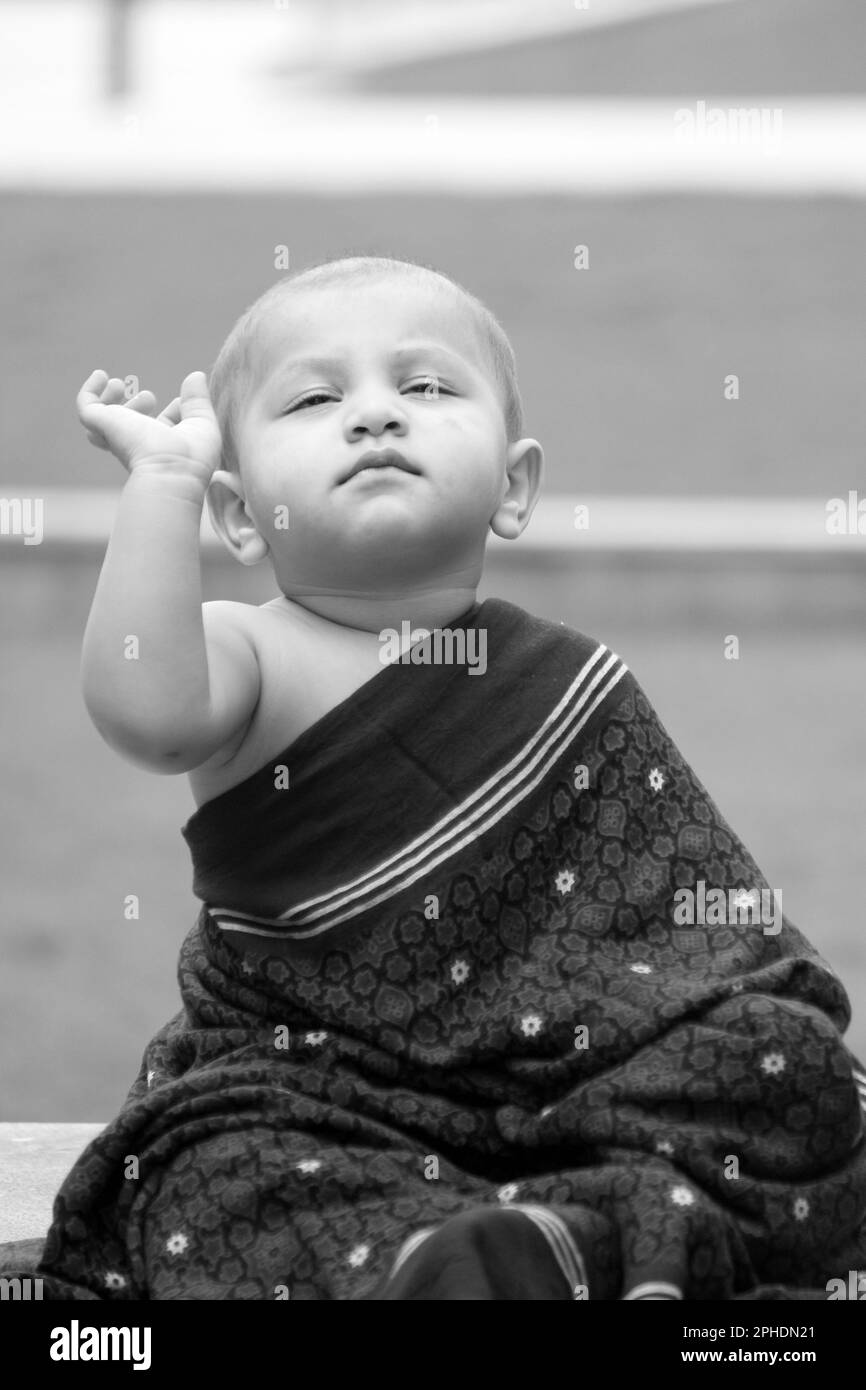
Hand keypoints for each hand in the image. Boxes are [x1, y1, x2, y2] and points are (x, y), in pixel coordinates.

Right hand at [76, 369, 222, 486]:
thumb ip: (198, 401)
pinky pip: (86, 406)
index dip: (172, 415)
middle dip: (136, 407)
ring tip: (121, 384)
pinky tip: (101, 375)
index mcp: (163, 449)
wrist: (168, 472)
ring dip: (110, 399)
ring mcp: (118, 435)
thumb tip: (196, 375)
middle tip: (150, 397)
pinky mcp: (102, 424)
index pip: (162, 430)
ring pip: (103, 419)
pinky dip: (90, 390)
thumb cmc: (190, 458)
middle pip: (129, 426)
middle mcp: (137, 445)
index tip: (180, 405)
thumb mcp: (202, 424)